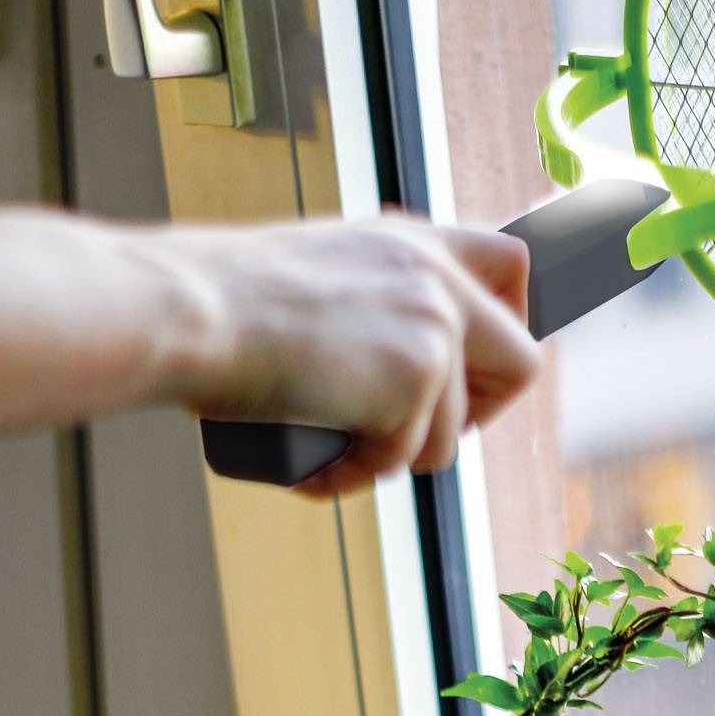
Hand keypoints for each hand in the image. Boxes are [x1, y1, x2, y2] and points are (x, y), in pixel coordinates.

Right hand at [171, 213, 539, 495]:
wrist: (193, 311)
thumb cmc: (225, 301)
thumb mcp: (317, 275)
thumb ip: (371, 301)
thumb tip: (387, 366)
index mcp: (412, 242)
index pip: (511, 263)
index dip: (516, 318)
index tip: (484, 362)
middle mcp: (436, 277)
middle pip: (521, 361)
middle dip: (479, 415)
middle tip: (419, 434)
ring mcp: (433, 328)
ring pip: (452, 434)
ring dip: (392, 455)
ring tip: (329, 447)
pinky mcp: (416, 379)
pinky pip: (405, 458)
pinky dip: (357, 472)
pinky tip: (315, 461)